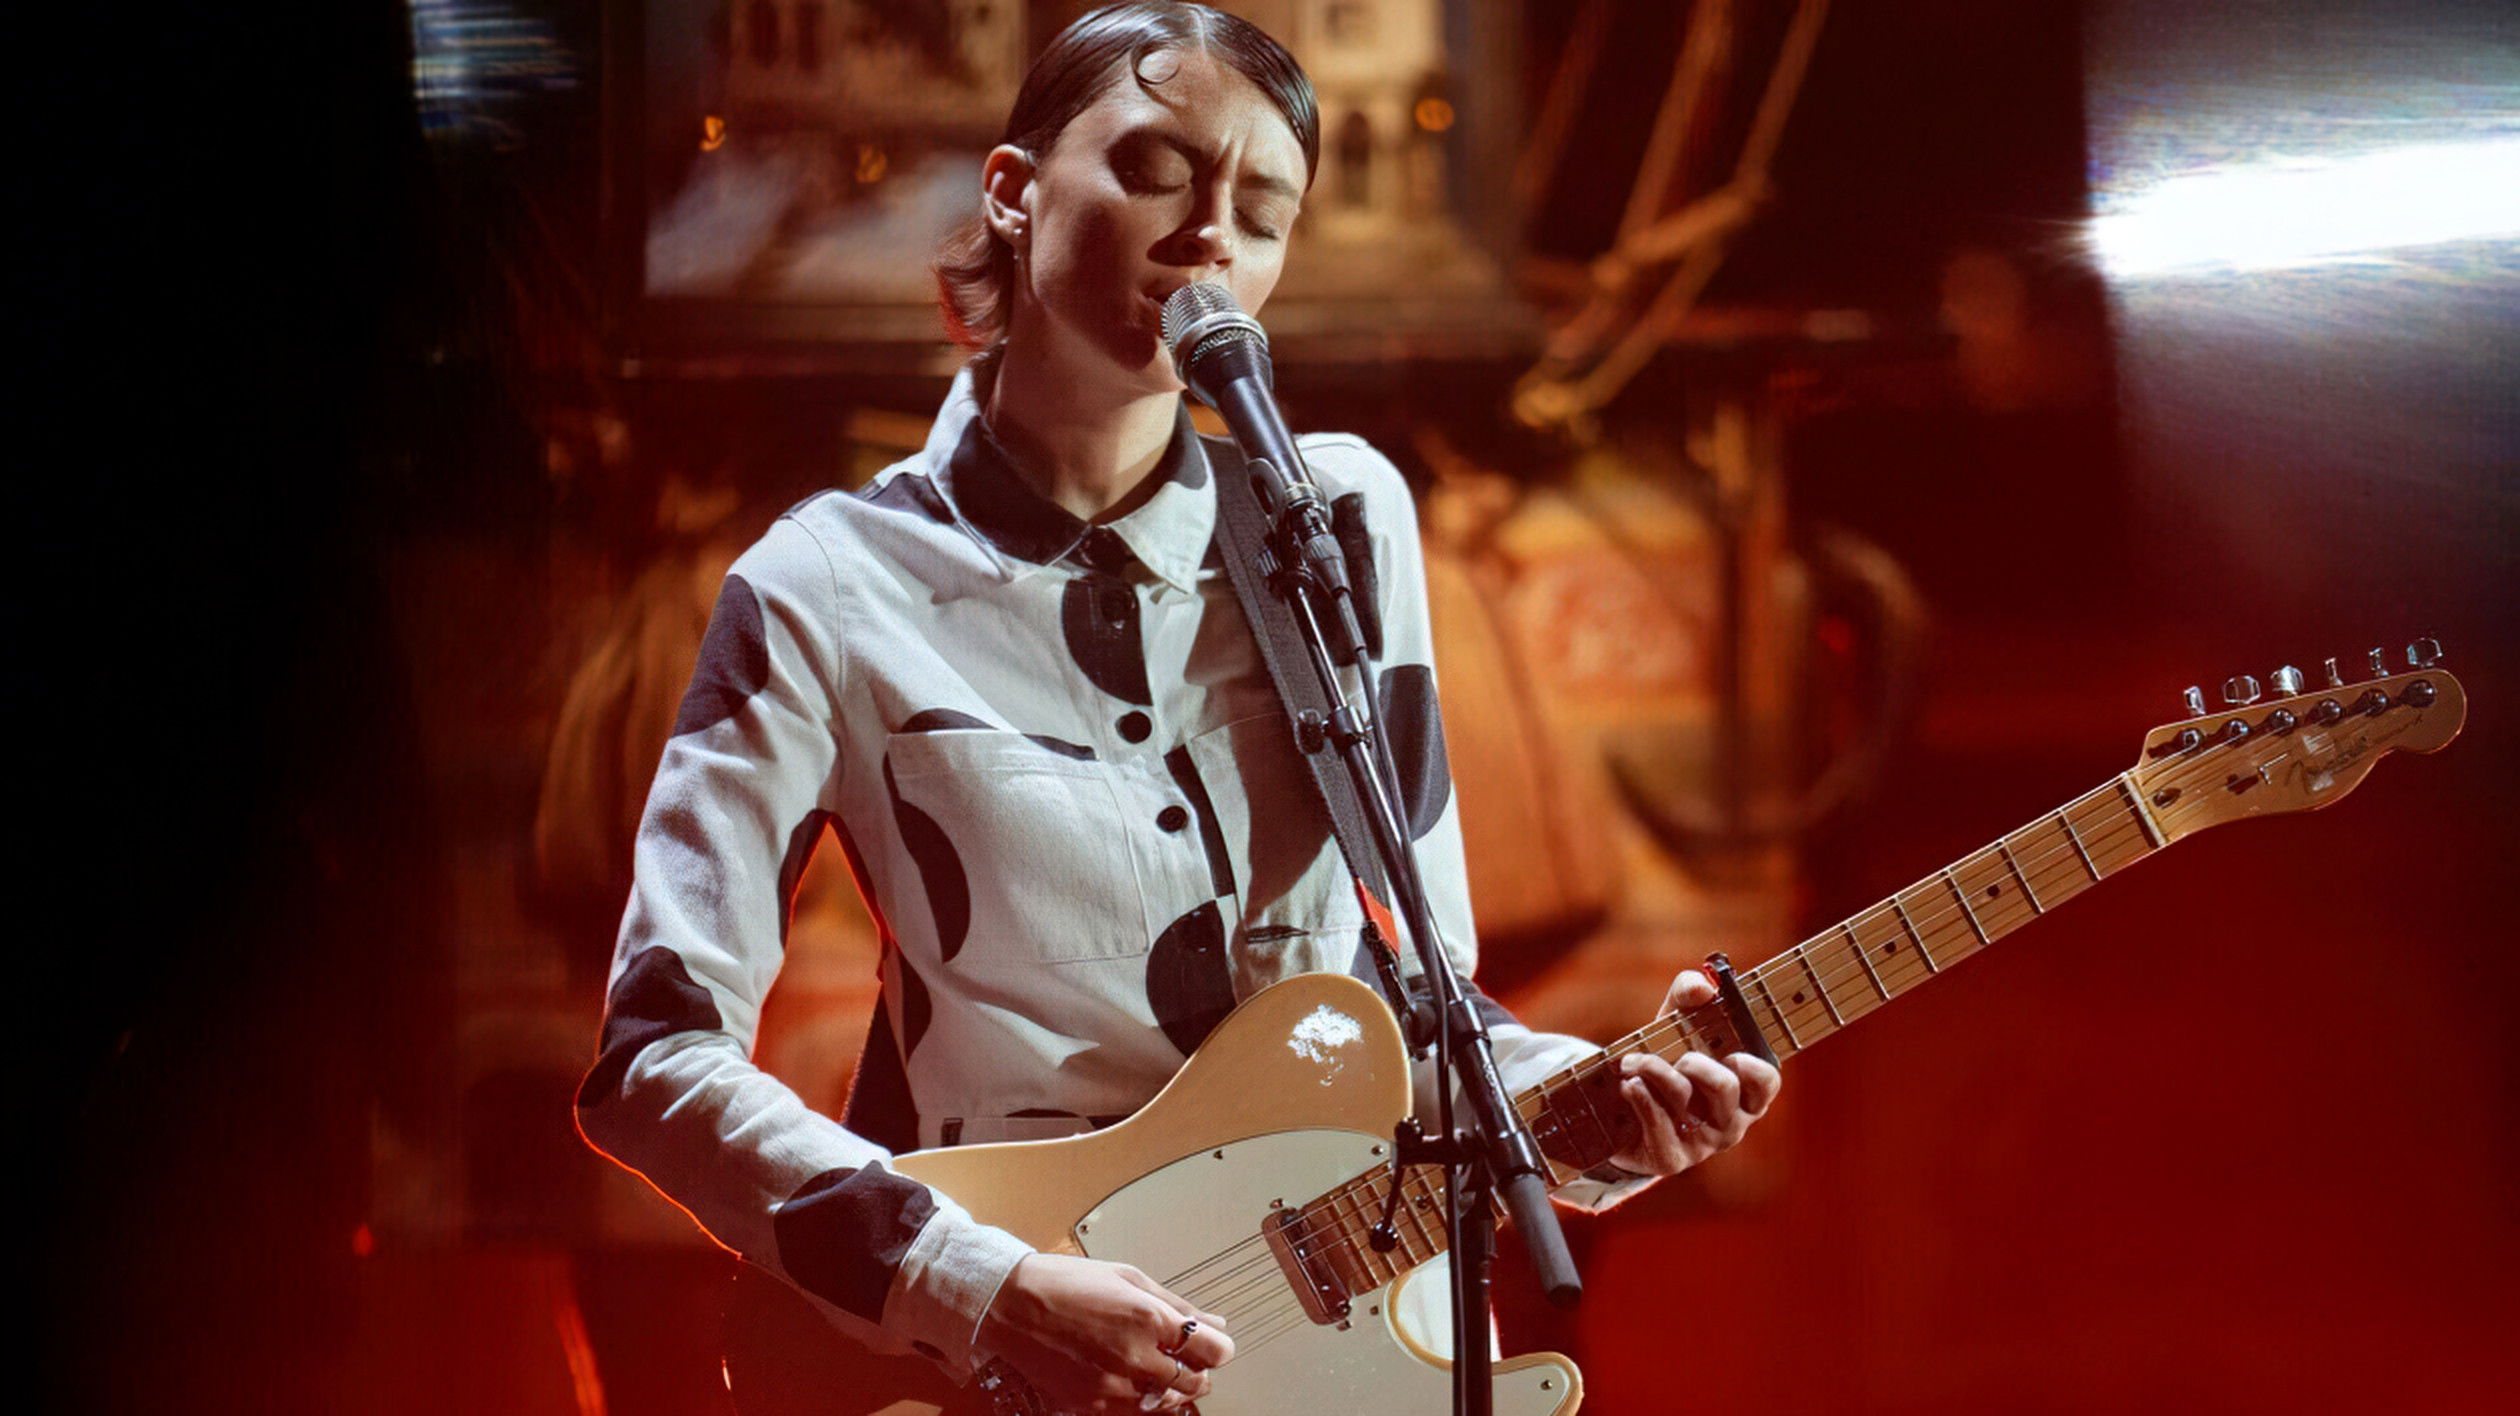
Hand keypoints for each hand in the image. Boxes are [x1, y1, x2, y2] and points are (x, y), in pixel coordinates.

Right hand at [977, 1253, 1234, 1413]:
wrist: (1010, 1305)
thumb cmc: (1065, 1283)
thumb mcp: (1128, 1277)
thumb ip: (1176, 1304)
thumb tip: (1214, 1322)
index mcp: (1148, 1317)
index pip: (1212, 1350)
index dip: (1219, 1348)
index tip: (1214, 1344)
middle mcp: (1134, 1355)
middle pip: (1195, 1382)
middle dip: (1198, 1370)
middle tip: (1186, 1356)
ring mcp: (1112, 1385)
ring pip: (1166, 1403)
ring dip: (1172, 1388)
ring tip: (1157, 1367)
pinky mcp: (1091, 1403)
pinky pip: (1134, 1412)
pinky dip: (1143, 1399)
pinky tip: (1134, 1379)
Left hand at [1605, 969, 1781, 1176]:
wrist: (1620, 1114)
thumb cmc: (1663, 1063)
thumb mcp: (1675, 1025)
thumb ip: (1689, 995)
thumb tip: (1702, 987)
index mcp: (1744, 1094)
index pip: (1767, 1083)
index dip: (1753, 1066)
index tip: (1731, 1053)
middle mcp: (1729, 1123)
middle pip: (1724, 1087)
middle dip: (1693, 1062)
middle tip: (1676, 1056)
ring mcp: (1701, 1145)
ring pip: (1682, 1098)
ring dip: (1653, 1068)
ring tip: (1632, 1061)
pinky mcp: (1670, 1158)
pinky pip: (1656, 1121)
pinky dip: (1638, 1094)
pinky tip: (1628, 1084)